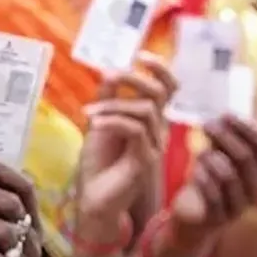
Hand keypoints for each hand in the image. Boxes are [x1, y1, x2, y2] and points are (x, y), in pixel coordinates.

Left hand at [77, 53, 175, 221]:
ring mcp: (154, 146)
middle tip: (110, 77)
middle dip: (134, 79)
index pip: (168, 89)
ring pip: (144, 111)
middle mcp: (158, 131)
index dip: (160, 69)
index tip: (141, 55)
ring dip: (112, 106)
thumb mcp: (99, 124)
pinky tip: (94, 124)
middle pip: (159, 94)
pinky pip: (135, 130)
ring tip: (89, 114)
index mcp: (150, 119)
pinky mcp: (145, 160)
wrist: (94, 201)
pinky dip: (113, 121)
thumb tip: (110, 72)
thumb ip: (106, 100)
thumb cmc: (98, 164)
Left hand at [169, 117, 256, 247]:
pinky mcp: (220, 218)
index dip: (244, 128)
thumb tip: (221, 119)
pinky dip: (203, 178)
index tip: (225, 114)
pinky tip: (196, 171)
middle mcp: (256, 190)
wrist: (194, 214)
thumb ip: (223, 138)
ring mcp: (240, 206)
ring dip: (211, 158)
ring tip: (201, 153)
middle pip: (245, 157)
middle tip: (206, 125)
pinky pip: (212, 194)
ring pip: (228, 175)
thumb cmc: (210, 177)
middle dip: (224, 137)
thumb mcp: (219, 154)